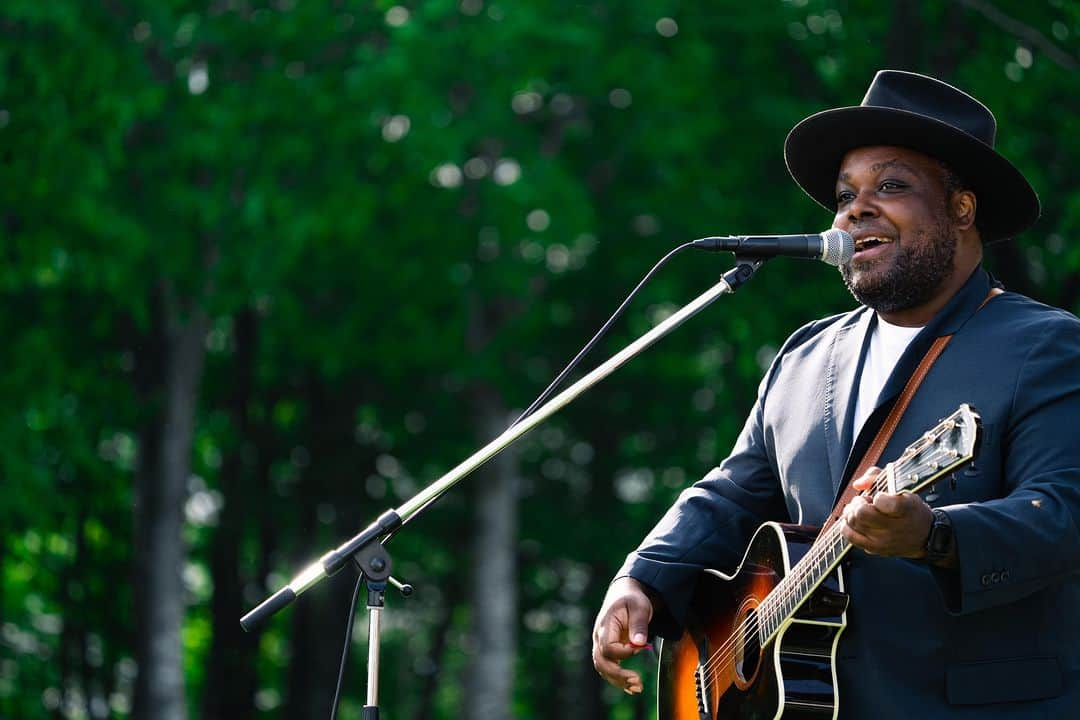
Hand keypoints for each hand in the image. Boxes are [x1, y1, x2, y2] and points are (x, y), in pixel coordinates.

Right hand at [591, 576, 654, 694]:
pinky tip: (631, 688)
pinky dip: (618, 680)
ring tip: (638, 688)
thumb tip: (639, 643)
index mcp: (605, 625)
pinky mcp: (607, 651)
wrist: (624, 595)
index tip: (640, 649)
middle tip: (638, 681)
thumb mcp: (639, 607)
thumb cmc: (632, 600)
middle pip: (601, 662)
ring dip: (618, 681)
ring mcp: (601, 645)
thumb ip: (639, 624)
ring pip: (603, 668)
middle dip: (618, 675)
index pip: (608, 647)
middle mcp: (599, 637)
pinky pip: (608, 668)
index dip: (623, 653)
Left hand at [841, 466, 932, 557]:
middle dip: (858, 502)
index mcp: (906, 508)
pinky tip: (853, 520)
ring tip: (860, 510)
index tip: (881, 496)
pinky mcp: (875, 549)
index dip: (878, 497)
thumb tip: (858, 484)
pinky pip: (850, 536)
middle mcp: (894, 528)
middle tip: (865, 501)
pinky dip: (847, 525)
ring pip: (853, 524)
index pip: (883, 502)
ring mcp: (883, 541)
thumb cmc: (911, 509)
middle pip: (861, 513)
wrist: (925, 536)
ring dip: (851, 512)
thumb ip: (877, 476)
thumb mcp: (902, 487)